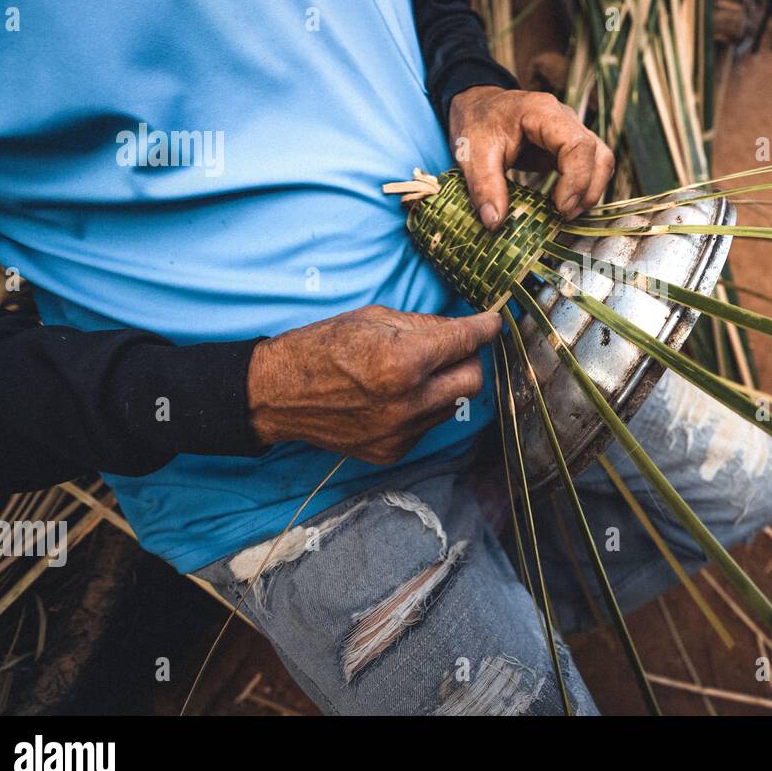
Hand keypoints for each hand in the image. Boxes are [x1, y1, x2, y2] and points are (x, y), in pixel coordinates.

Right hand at [246, 305, 500, 465]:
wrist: (278, 394)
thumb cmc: (322, 347)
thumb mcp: (374, 319)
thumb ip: (426, 325)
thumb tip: (465, 327)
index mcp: (404, 362)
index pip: (466, 342)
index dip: (485, 328)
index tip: (493, 323)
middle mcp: (409, 402)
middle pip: (473, 380)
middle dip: (468, 359)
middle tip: (450, 347)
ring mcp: (402, 432)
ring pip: (453, 405)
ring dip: (446, 385)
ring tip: (414, 371)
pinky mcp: (393, 451)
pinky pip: (428, 424)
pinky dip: (423, 406)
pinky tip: (396, 395)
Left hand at [448, 85, 615, 229]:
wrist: (477, 106)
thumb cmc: (477, 123)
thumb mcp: (472, 153)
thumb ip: (484, 186)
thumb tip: (495, 223)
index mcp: (543, 112)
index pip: (578, 144)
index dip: (577, 180)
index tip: (560, 208)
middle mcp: (565, 119)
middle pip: (598, 154)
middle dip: (587, 190)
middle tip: (563, 216)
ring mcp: (571, 132)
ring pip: (601, 160)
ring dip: (591, 190)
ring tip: (567, 214)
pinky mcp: (569, 147)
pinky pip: (591, 167)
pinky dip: (585, 188)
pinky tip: (565, 206)